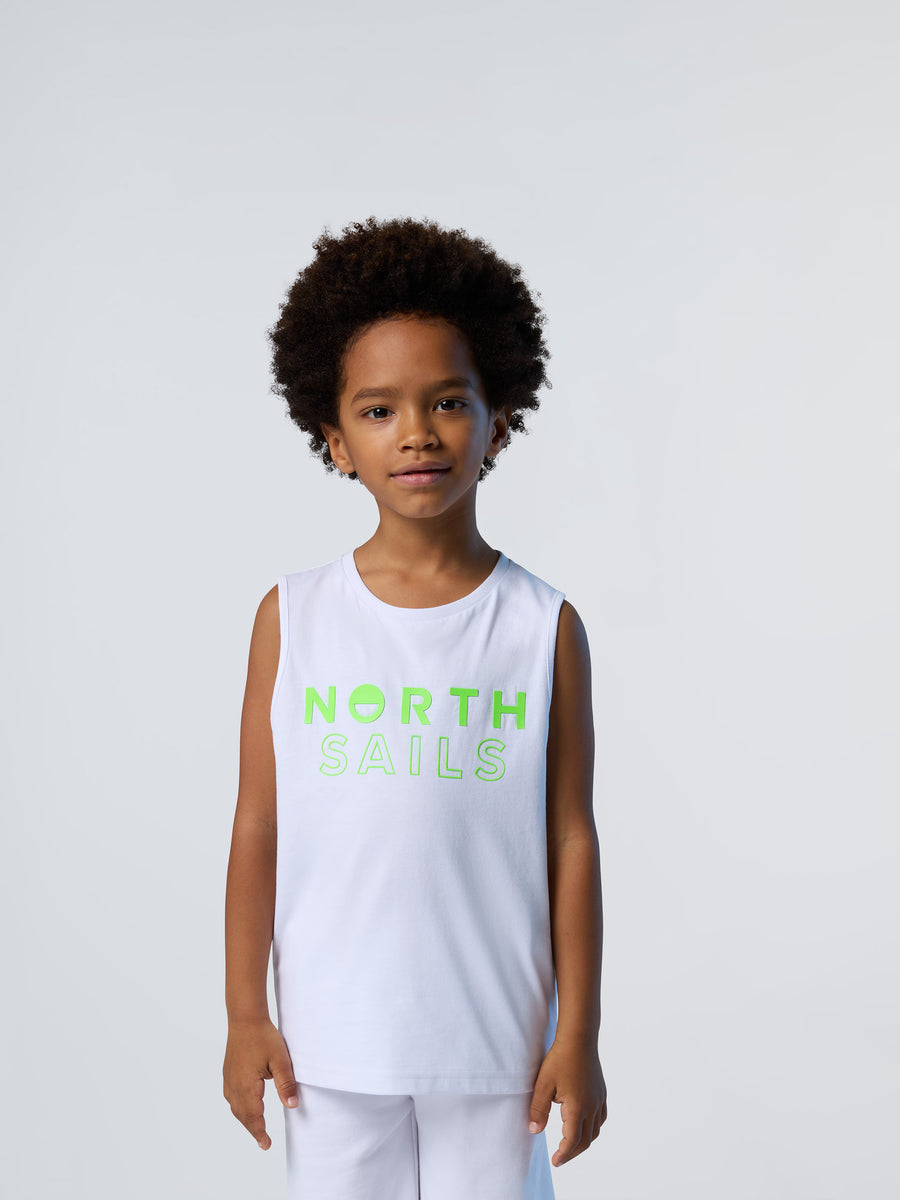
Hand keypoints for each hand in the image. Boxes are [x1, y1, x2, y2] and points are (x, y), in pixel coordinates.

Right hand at [223, 1017, 297, 1148]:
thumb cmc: (263, 1037)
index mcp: (247, 1086)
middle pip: (242, 1115)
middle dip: (253, 1129)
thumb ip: (286, 1083)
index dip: (260, 1132)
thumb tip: (292, 1105)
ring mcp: (229, 1078)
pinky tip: (243, 1106)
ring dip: (245, 1119)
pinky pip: (230, 1096)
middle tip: (263, 1141)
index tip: (266, 1145)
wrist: (245, 1018)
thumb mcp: (280, 1060)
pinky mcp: (228, 1071)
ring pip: (235, 1107)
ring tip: (256, 1127)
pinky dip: (238, 1107)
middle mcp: (234, 1085)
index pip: (253, 1116)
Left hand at [528, 1037, 606, 1166]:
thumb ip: (538, 1109)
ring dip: (583, 1142)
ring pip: (595, 1131)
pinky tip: (583, 1126)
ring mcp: (599, 1099)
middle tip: (560, 1158)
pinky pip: (600, 1118)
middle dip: (572, 1152)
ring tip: (570, 1145)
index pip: (572, 1140)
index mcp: (577, 1107)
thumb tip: (534, 1131)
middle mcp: (592, 1107)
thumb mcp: (543, 1084)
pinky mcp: (601, 1092)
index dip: (563, 1154)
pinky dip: (592, 1128)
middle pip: (585, 1140)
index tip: (555, 1161)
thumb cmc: (560, 1059)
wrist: (579, 1038)